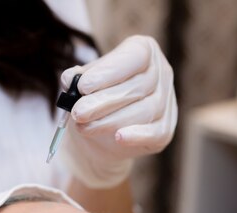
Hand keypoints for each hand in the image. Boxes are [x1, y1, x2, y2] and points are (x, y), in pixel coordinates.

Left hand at [60, 35, 177, 188]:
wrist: (101, 132)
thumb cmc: (95, 97)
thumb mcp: (84, 83)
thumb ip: (78, 78)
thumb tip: (69, 79)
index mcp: (144, 50)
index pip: (133, 56)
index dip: (108, 72)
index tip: (83, 86)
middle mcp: (161, 72)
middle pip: (137, 87)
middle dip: (102, 102)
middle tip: (77, 112)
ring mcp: (166, 102)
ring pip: (143, 112)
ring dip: (109, 121)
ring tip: (83, 127)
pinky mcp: (165, 129)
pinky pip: (155, 133)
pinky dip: (136, 136)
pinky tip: (119, 137)